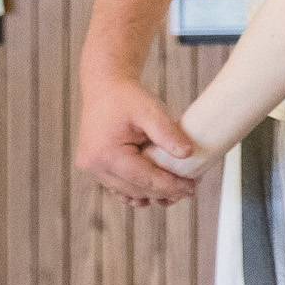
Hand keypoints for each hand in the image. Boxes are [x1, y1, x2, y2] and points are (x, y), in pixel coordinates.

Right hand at [76, 72, 201, 207]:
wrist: (105, 89)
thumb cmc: (127, 98)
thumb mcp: (150, 110)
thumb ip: (168, 133)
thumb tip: (188, 154)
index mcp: (106, 154)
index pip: (145, 179)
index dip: (171, 186)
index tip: (193, 187)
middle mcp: (94, 166)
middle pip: (136, 189)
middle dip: (165, 193)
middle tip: (191, 190)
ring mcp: (92, 169)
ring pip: (128, 192)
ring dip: (153, 195)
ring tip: (178, 192)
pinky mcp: (95, 168)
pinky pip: (119, 187)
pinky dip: (138, 190)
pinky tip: (158, 192)